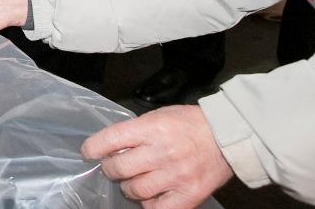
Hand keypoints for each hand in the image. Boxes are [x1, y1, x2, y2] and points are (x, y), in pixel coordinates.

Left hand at [82, 105, 233, 206]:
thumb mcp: (158, 116)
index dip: (93, 148)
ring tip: (133, 181)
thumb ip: (135, 131)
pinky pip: (157, 208)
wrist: (227, 137)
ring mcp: (176, 176)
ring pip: (135, 190)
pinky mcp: (189, 195)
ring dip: (128, 187)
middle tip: (115, 167)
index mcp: (152, 129)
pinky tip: (150, 196)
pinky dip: (148, 204)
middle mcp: (162, 152)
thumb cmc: (189, 123)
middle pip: (119, 168)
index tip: (89, 153)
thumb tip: (110, 147)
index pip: (110, 140)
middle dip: (111, 169)